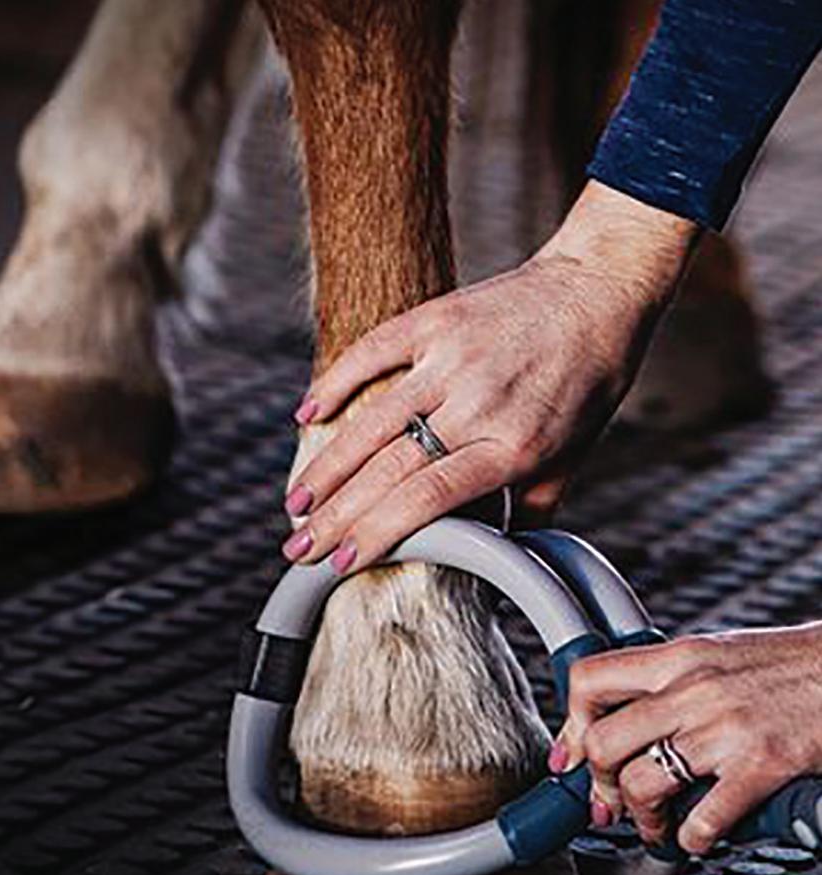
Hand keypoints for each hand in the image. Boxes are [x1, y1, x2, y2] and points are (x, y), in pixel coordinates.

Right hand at [282, 182, 698, 573]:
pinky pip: (372, 353)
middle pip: (389, 470)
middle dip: (337, 517)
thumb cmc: (586, 383)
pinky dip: (334, 384)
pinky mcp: (436, 320)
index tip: (344, 560)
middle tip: (300, 548)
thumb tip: (492, 554)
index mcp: (513, 446)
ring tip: (297, 504)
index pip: (428, 500)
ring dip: (326, 467)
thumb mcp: (570, 457)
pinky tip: (305, 416)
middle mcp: (478, 404)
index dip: (379, 533)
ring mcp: (452, 358)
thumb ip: (528, 510)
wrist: (599, 291)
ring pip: (371, 422)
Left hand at [552, 624, 821, 853]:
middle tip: (610, 802)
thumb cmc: (790, 666)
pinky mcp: (763, 765)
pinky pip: (704, 819)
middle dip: (599, 783)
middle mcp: (692, 689)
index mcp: (677, 658)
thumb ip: (670, 681)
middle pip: (603, 742)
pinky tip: (698, 837)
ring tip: (655, 826)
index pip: (590, 681)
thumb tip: (626, 716)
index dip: (570, 725)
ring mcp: (726, 728)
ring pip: (642, 783)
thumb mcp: (716, 655)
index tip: (570, 758)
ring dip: (641, 819)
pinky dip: (692, 839)